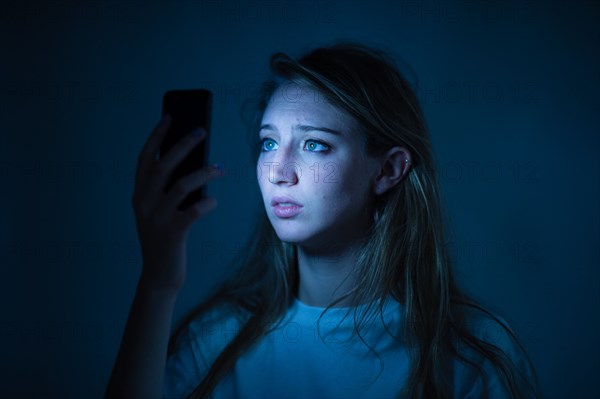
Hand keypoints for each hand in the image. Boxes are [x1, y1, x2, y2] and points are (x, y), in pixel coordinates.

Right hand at [131, 115, 222, 293]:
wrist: (159, 276)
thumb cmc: (166, 237)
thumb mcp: (162, 211)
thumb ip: (171, 189)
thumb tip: (197, 162)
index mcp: (139, 194)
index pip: (145, 158)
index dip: (156, 136)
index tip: (170, 116)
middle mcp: (143, 203)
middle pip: (163, 165)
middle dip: (183, 145)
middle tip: (201, 130)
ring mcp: (156, 218)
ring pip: (181, 185)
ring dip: (204, 173)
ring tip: (220, 168)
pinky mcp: (172, 233)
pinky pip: (194, 210)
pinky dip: (207, 203)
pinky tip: (214, 201)